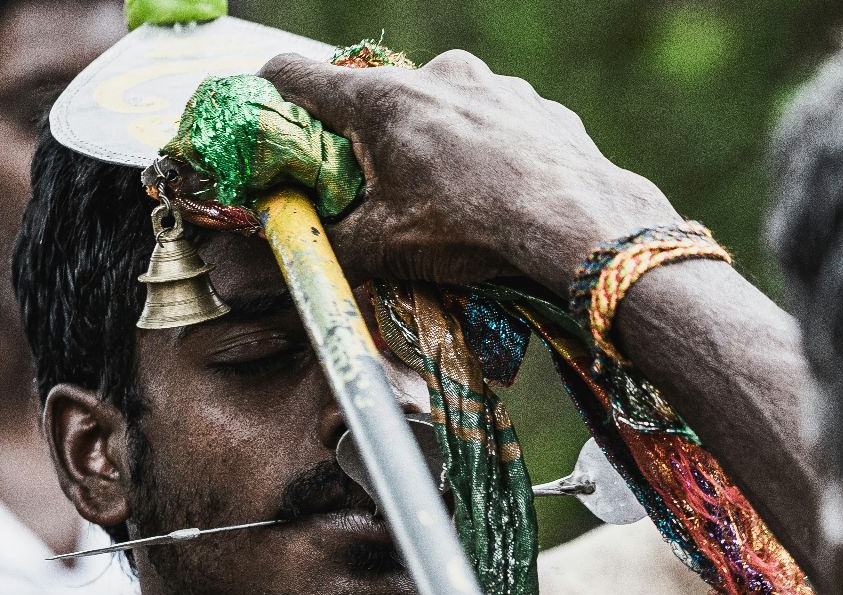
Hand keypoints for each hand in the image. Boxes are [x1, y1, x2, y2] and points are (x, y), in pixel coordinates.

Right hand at [260, 50, 680, 290]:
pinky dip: (485, 150)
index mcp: (382, 100)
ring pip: (440, 106)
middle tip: (370, 187)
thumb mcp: (383, 249)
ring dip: (430, 143)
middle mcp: (436, 75)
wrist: (581, 226)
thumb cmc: (474, 231)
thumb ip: (320, 249)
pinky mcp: (537, 105)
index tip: (264, 117)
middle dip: (363, 137)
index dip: (270, 94)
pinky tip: (497, 192)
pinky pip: (495, 122)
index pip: (298, 75)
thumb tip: (261, 272)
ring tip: (445, 198)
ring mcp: (493, 84)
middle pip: (374, 95)